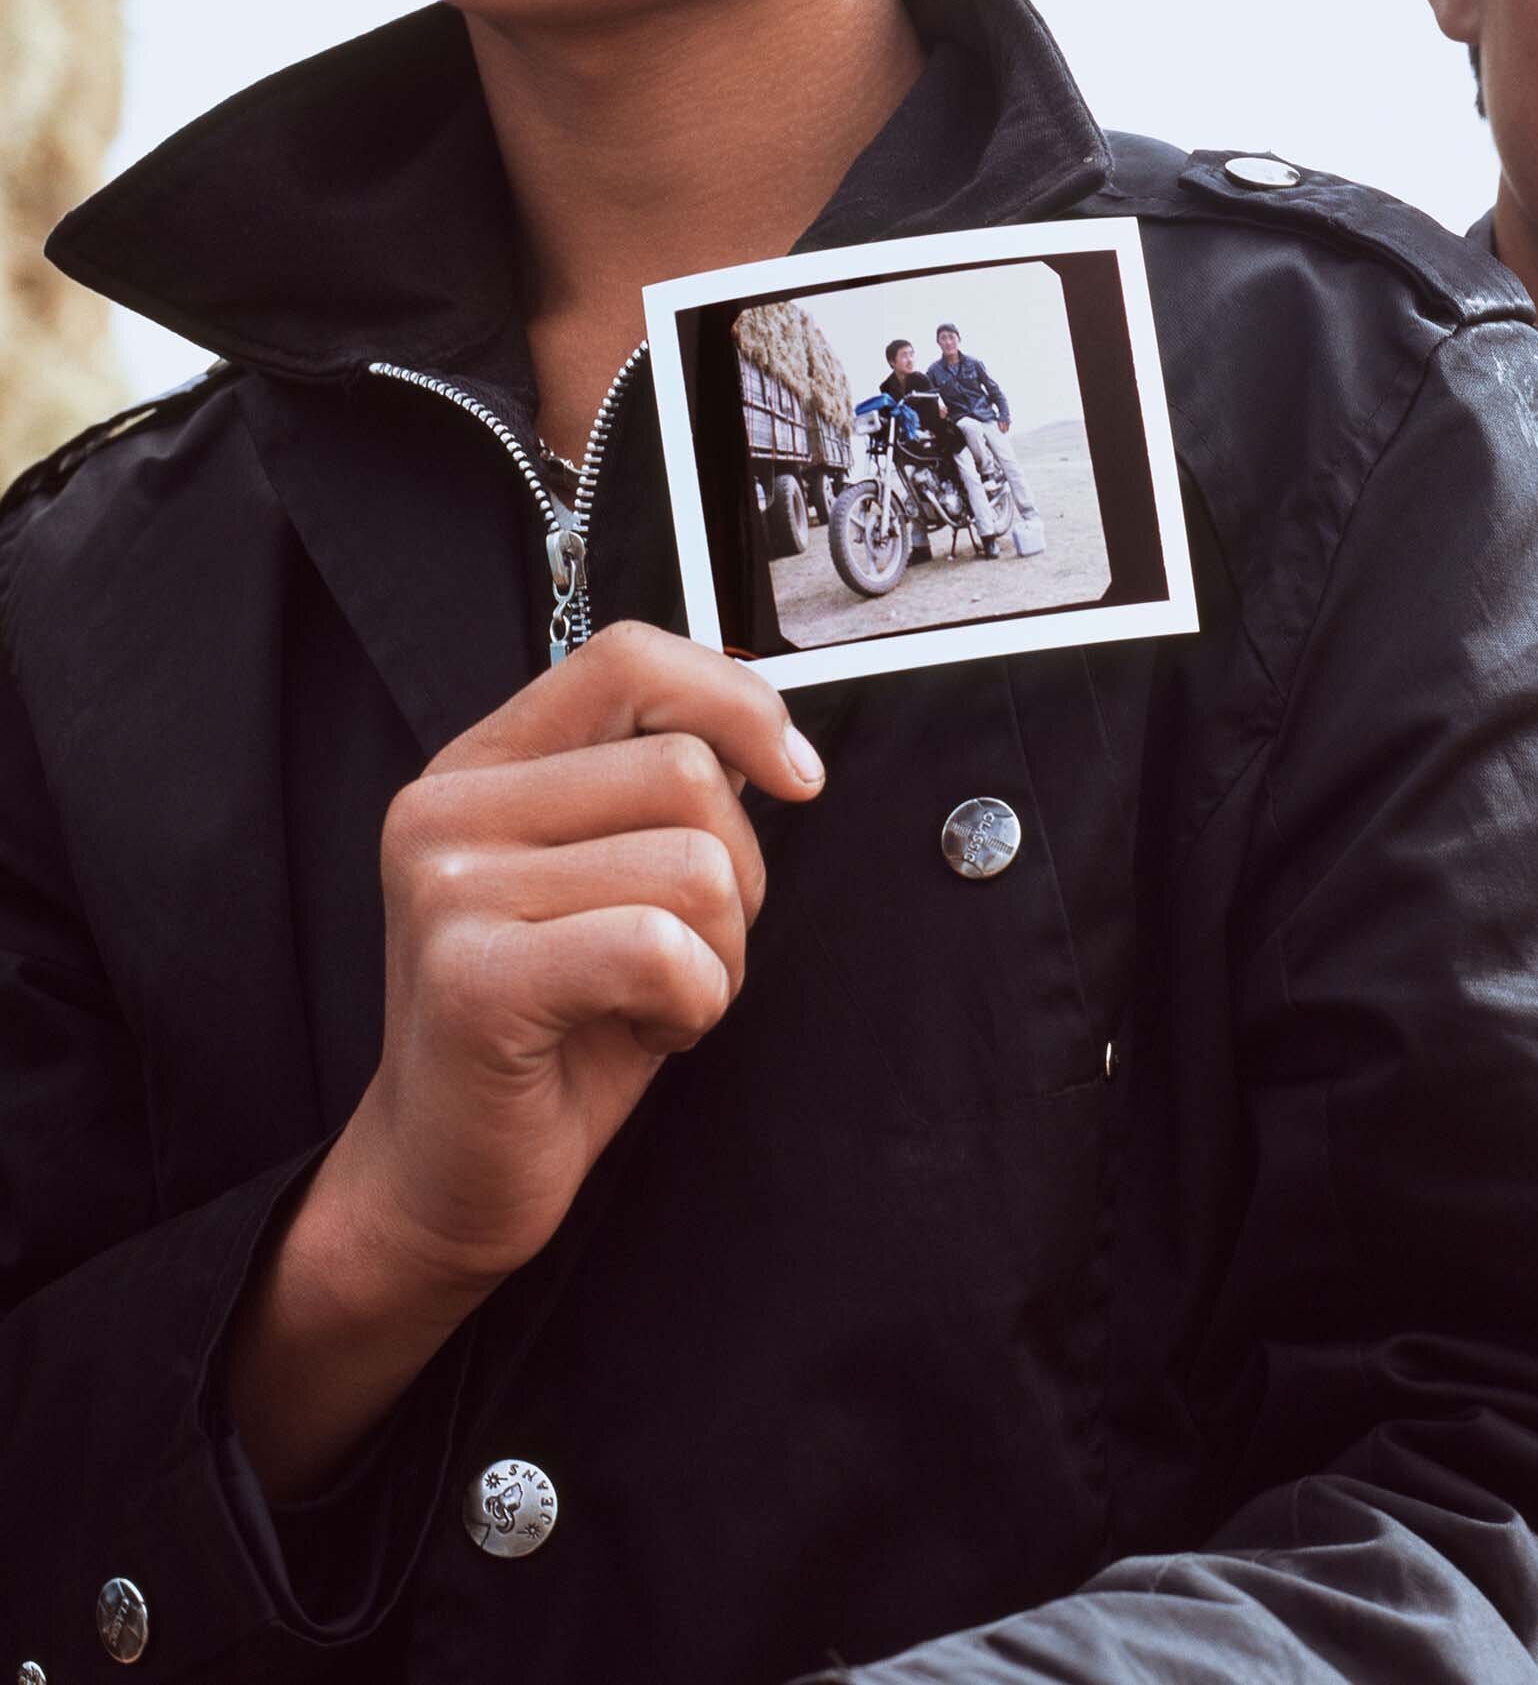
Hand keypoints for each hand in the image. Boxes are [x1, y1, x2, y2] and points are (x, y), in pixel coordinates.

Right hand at [229, 624, 821, 1492]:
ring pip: (694, 864)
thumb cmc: (554, 1024)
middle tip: (686, 948)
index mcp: (483, 764)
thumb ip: (657, 786)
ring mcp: (449, 890)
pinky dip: (694, 1003)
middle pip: (686, 771)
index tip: (796, 771)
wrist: (446, 1175)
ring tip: (653, 997)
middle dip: (737, 873)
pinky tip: (641, 1032)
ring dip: (719, 952)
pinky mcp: (474, 979)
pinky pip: (663, 949)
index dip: (735, 700)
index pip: (626, 657)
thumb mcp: (609, 873)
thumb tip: (766, 726)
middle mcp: (447, 808)